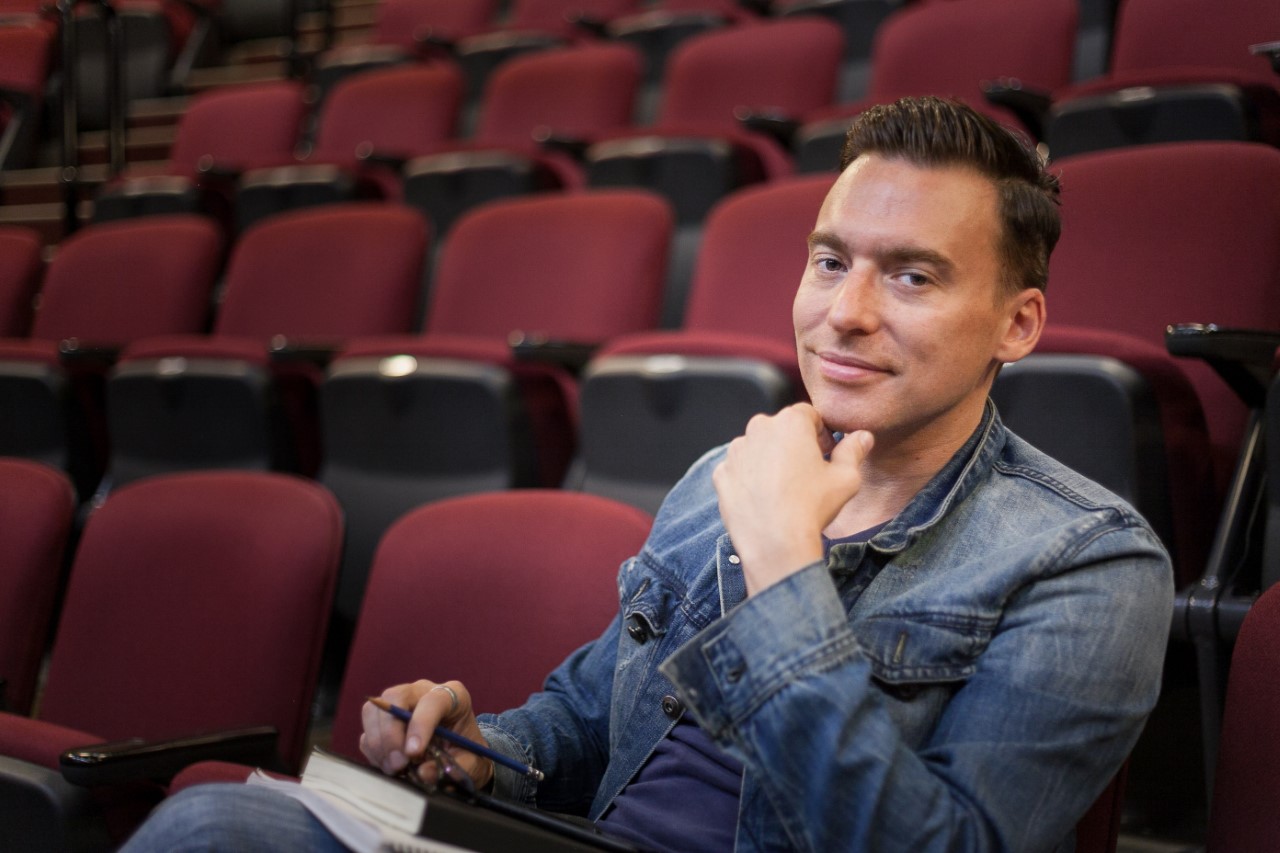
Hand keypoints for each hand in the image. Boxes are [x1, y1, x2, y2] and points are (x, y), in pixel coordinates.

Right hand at [359, 679, 493, 789]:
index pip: (432, 700)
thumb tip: (424, 773)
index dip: (420, 724)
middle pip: (395, 698)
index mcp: (453, 696)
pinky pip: (368, 730)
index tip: (414, 753)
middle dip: (391, 734)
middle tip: (399, 765)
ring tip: (395, 769)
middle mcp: (423, 692)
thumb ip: (456, 769)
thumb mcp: (472, 763)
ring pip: (374, 711)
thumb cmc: (468, 753)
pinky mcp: (384, 720)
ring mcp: (401, 703)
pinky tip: (389, 766)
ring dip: (379, 744)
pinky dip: (373, 751)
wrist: (461, 754)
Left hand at [712, 404, 873, 595]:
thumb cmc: (812, 507)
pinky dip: (750, 478)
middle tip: (806, 472)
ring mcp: (736, 451)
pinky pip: (739, 469)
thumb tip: (863, 437)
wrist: (775, 542)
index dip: (820, 432)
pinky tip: (765, 498)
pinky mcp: (722, 474)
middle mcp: (758, 429)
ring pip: (757, 447)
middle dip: (793, 444)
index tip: (826, 452)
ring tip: (784, 488)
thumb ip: (854, 450)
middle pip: (780, 429)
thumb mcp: (846, 478)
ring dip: (770, 459)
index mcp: (790, 422)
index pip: (808, 414)